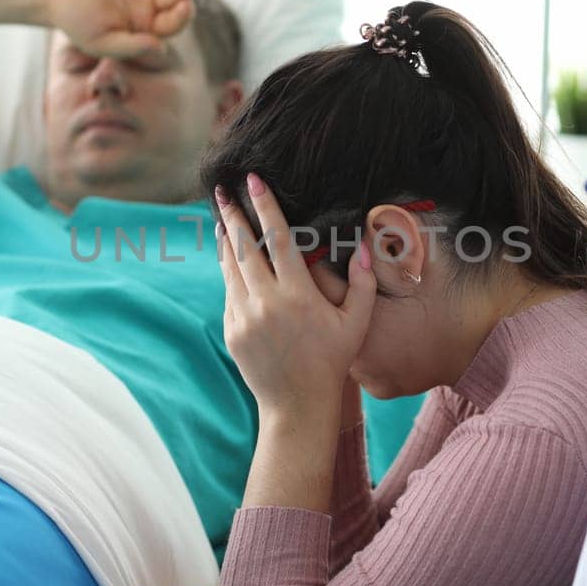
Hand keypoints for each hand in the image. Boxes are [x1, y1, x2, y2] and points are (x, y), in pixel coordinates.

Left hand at [215, 173, 376, 416]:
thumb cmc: (332, 362)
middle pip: (244, 246)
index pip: (278, 238)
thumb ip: (364, 284)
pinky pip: (230, 291)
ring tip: (222, 217)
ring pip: (230, 266)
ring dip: (226, 239)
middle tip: (222, 190)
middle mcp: (266, 301)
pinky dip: (230, 271)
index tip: (253, 181)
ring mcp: (244, 316)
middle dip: (232, 214)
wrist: (297, 404)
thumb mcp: (357, 324)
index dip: (264, 206)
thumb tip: (363, 247)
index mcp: (298, 295)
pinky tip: (232, 258)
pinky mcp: (231, 329)